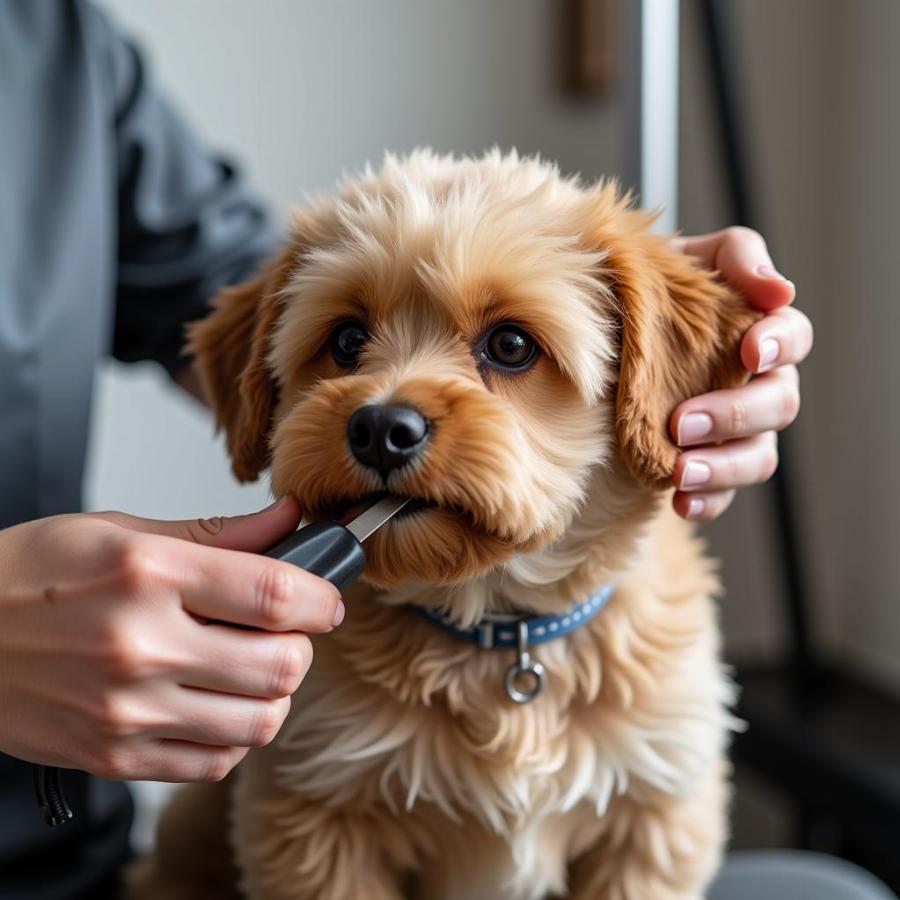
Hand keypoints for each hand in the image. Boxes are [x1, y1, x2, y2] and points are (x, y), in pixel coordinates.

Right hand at [0, 498, 341, 782]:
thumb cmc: (33, 576)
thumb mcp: (123, 533)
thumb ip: (218, 534)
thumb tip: (289, 522)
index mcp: (148, 575)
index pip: (275, 593)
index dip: (321, 596)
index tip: (326, 599)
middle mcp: (141, 646)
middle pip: (281, 665)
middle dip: (301, 647)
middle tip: (285, 632)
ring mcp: (127, 711)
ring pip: (259, 721)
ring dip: (273, 693)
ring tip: (249, 668)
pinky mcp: (115, 757)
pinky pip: (213, 762)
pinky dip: (233, 735)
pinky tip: (215, 704)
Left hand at [668, 227, 812, 520]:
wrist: (606, 335)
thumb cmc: (653, 292)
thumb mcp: (685, 259)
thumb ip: (734, 258)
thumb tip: (777, 288)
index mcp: (759, 332)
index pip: (792, 336)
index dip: (780, 343)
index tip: (751, 350)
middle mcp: (759, 383)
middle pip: (779, 404)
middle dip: (736, 414)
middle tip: (684, 422)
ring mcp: (739, 430)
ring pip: (759, 455)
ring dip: (724, 467)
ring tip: (680, 473)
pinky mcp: (712, 464)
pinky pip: (725, 493)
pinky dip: (708, 501)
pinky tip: (680, 503)